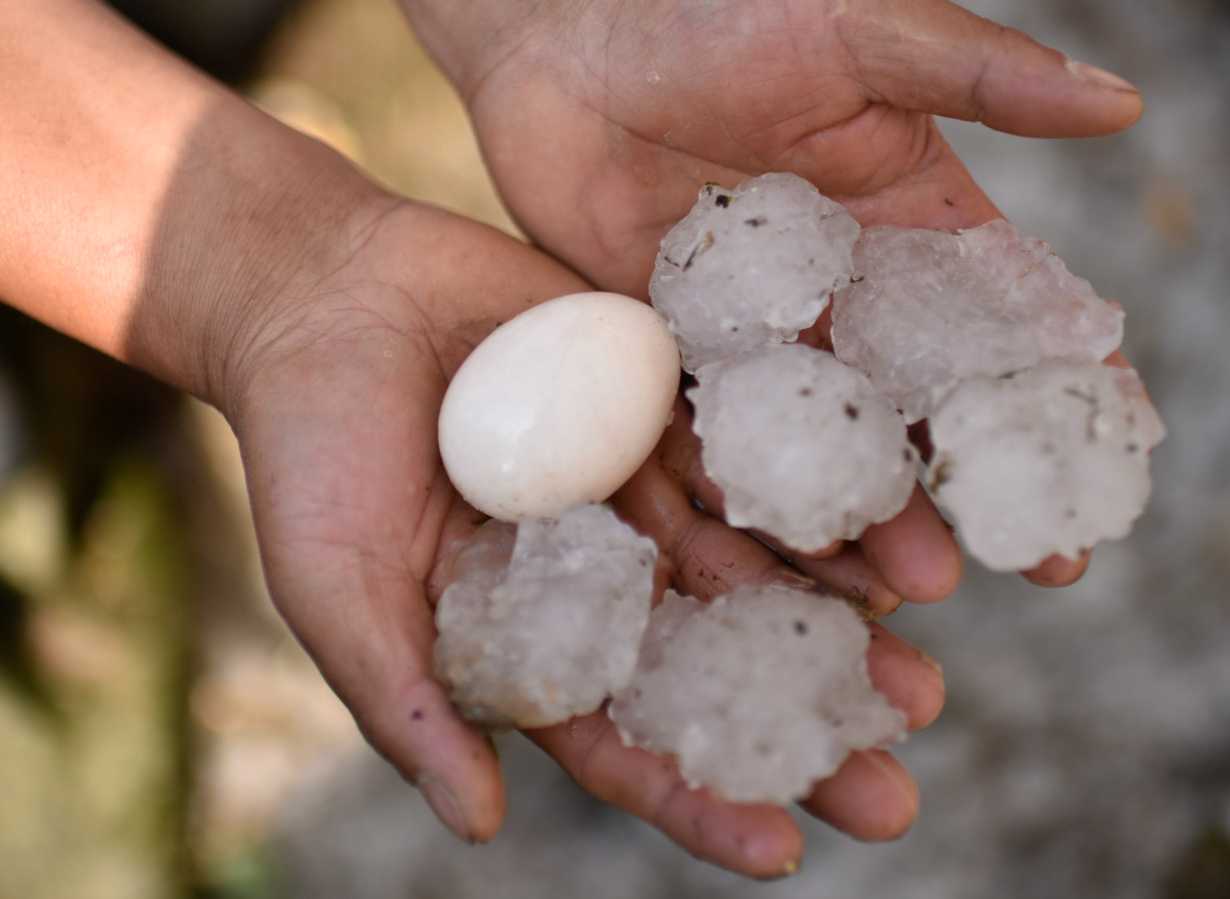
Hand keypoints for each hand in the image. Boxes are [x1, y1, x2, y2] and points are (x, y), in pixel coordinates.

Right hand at [227, 198, 945, 874]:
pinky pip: (753, 450)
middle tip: (892, 794)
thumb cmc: (309, 451)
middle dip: (800, 729)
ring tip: (920, 683)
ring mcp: (639, 487)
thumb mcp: (339, 586)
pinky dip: (817, 494)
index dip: (696, 797)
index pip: (622, 739)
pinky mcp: (665, 400)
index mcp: (530, 636)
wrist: (328, 290)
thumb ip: (408, 700)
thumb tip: (481, 825)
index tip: (782, 847)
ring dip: (838, 624)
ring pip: (757, 567)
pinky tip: (888, 537)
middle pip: (715, 667)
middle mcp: (602, 573)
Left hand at [400, 0, 1136, 587]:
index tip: (1113, 467)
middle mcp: (841, 289)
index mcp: (908, 219)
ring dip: (872, 514)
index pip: (1005, 318)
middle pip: (922, 406)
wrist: (560, 22)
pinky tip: (789, 562)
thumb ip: (984, 78)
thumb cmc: (718, 4)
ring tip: (915, 588)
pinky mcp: (671, 354)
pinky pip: (718, 439)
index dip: (1062, 391)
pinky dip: (751, 501)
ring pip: (827, 442)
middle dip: (978, 484)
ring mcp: (757, 331)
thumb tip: (1125, 104)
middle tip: (1037, 565)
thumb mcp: (866, 31)